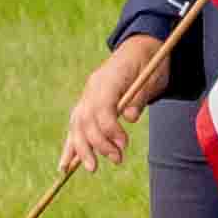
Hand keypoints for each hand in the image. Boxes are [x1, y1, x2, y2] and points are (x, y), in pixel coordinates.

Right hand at [56, 33, 169, 175]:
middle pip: (86, 120)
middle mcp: (92, 88)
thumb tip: (130, 118)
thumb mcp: (152, 78)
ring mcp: (87, 96)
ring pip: (76, 125)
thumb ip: (139, 98)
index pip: (101, 109)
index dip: (110, 130)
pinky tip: (65, 166)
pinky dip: (70, 146)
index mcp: (108, 79)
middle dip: (98, 144)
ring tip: (93, 168)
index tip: (124, 144)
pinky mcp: (87, 103)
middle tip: (117, 159)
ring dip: (83, 149)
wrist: (141, 49)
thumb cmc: (150, 64)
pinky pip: (75, 126)